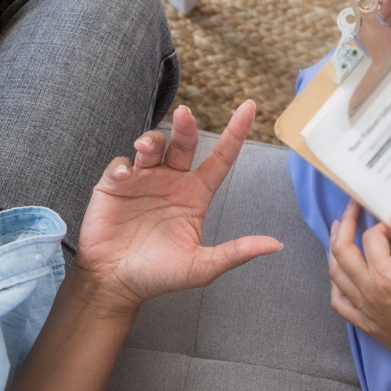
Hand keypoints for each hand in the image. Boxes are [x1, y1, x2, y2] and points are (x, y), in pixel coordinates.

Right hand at [73, 101, 283, 311]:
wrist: (116, 283)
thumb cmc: (160, 275)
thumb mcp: (202, 267)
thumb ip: (236, 252)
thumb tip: (276, 244)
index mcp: (196, 194)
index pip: (220, 158)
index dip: (235, 133)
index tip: (249, 107)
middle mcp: (171, 181)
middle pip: (184, 143)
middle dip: (186, 126)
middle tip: (186, 113)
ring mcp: (143, 180)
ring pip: (152, 146)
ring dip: (151, 141)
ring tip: (146, 148)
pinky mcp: (115, 185)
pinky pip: (121, 164)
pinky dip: (123, 165)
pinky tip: (125, 176)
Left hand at [328, 202, 390, 373]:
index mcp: (385, 277)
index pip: (371, 239)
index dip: (382, 226)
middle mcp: (367, 291)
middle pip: (342, 251)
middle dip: (346, 225)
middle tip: (352, 209)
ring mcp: (363, 308)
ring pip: (335, 274)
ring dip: (334, 249)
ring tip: (339, 231)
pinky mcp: (364, 323)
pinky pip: (338, 301)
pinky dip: (335, 283)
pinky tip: (340, 273)